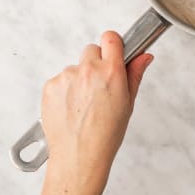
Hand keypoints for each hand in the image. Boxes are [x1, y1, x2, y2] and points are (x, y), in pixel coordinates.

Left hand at [39, 31, 153, 194]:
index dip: (113, 44)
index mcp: (110, 72)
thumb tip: (144, 57)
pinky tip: (71, 107)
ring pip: (74, 67)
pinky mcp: (50, 86)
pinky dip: (64, 90)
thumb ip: (135, 74)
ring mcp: (66, 77)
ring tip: (84, 104)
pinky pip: (59, 80)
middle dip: (95, 63)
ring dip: (79, 79)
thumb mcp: (128, 103)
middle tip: (99, 87)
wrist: (79, 156)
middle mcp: (87, 70)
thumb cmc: (105, 134)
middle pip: (91, 50)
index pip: (111, 38)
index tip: (114, 52)